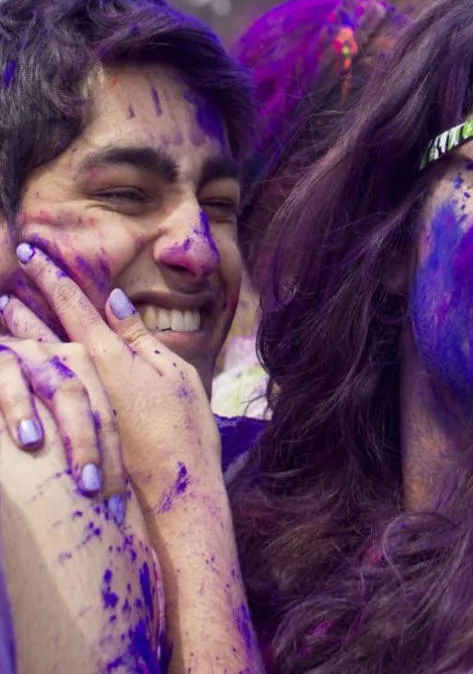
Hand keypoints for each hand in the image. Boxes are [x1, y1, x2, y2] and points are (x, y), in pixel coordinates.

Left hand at [11, 242, 221, 509]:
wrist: (173, 492)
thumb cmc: (184, 429)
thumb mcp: (172, 373)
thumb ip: (138, 337)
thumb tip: (113, 301)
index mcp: (108, 355)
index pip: (72, 305)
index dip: (50, 276)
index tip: (28, 252)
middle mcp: (82, 377)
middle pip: (41, 330)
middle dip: (19, 305)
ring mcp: (73, 405)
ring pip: (33, 359)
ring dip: (14, 334)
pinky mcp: (69, 428)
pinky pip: (38, 391)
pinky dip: (23, 373)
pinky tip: (14, 368)